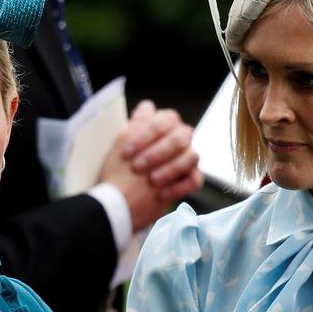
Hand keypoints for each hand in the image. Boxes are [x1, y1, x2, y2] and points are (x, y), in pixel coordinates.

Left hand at [99, 100, 201, 230]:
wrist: (118, 206)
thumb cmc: (117, 173)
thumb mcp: (122, 144)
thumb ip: (136, 123)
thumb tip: (148, 106)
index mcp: (161, 126)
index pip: (165, 119)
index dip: (147, 135)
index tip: (127, 153)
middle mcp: (177, 139)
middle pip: (181, 136)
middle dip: (158, 153)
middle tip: (139, 168)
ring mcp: (185, 159)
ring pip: (192, 156)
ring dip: (170, 169)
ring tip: (152, 181)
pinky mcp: (189, 179)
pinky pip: (195, 179)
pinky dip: (179, 186)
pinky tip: (161, 194)